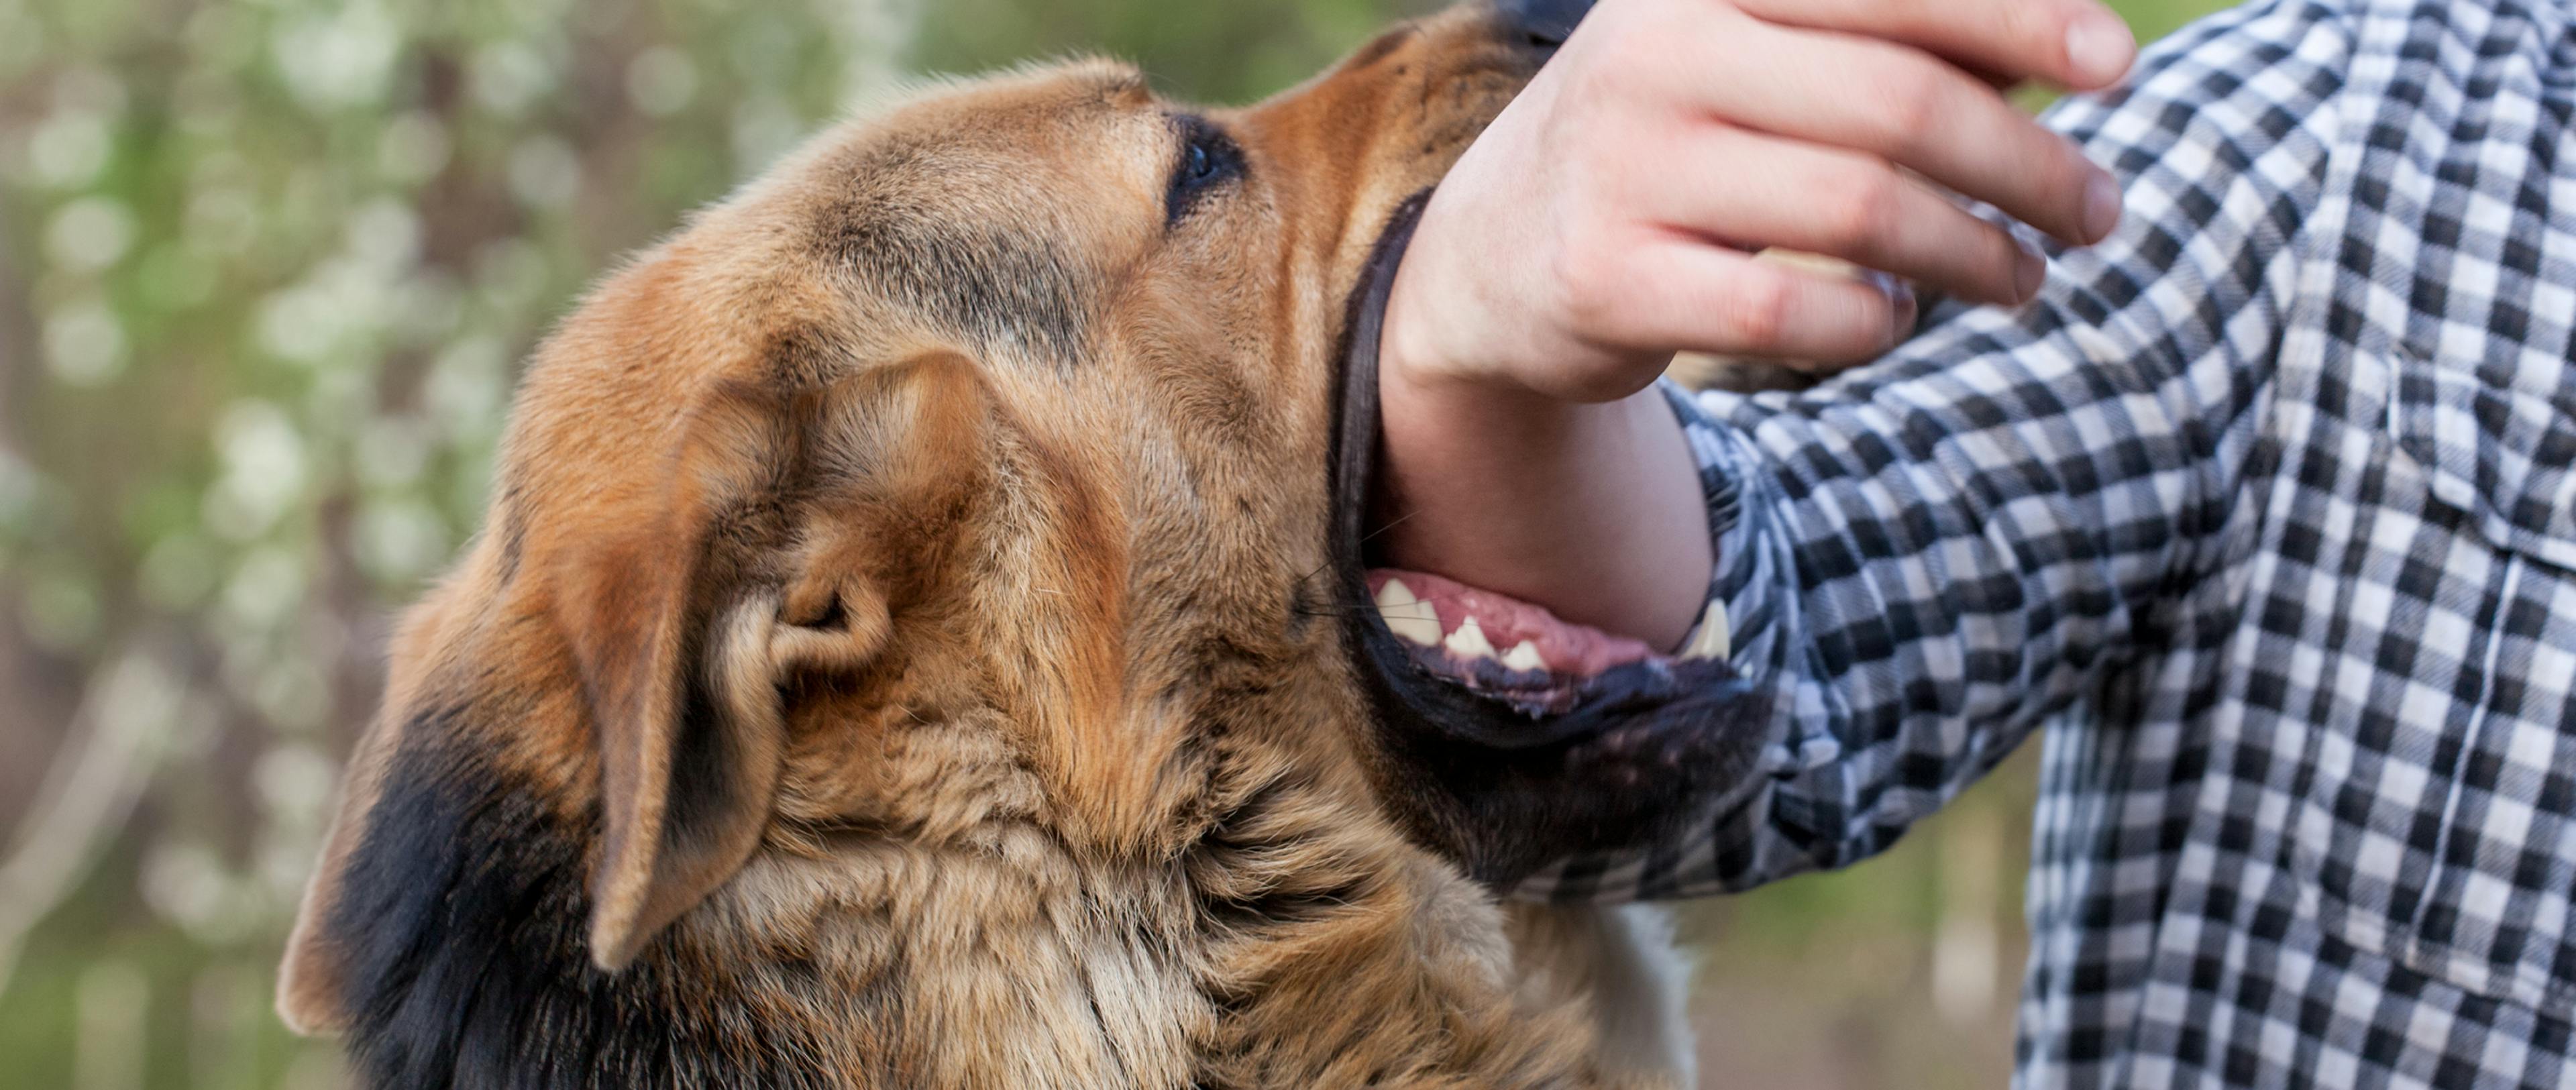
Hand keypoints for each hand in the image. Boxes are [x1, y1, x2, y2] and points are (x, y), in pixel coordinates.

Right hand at [1384, 0, 2135, 399]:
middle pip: (1898, 108)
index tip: (2120, 66)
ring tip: (2024, 279)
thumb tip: (2076, 45)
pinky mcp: (1607, 280)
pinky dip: (1874, 323)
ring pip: (1859, 214)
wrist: (1491, 253)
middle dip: (2027, 165)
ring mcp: (1624, 170)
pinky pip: (1792, 311)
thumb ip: (1891, 40)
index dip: (2021, 18)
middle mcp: (1655, 56)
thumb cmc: (1677, 138)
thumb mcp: (1757, 55)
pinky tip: (1895, 318)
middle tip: (2099, 212)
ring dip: (1975, 256)